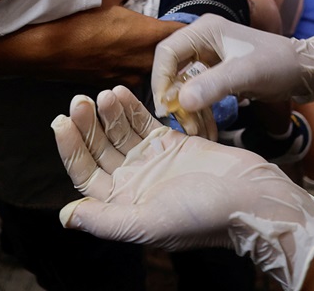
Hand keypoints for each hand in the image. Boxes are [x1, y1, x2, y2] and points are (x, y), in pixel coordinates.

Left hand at [53, 85, 313, 289]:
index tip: (61, 121)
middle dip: (87, 125)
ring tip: (102, 93)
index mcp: (124, 206)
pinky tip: (120, 91)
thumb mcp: (148, 223)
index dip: (71, 149)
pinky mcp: (173, 143)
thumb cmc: (202, 216)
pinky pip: (144, 122)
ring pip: (120, 133)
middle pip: (100, 150)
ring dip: (108, 113)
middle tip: (79, 99)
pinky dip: (130, 107)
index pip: (85, 174)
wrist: (252, 197)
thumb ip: (104, 220)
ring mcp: (153, 162)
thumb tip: (65, 217)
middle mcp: (134, 184)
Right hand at [151, 14, 313, 116]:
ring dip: (189, 110)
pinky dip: (201, 111)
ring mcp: (209, 57)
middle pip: (172, 70)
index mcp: (204, 29)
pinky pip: (199, 92)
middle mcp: (202, 40)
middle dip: (176, 100)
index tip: (166, 108)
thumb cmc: (278, 64)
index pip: (166, 52)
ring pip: (185, 85)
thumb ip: (213, 85)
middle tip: (183, 125)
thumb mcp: (246, 74)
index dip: (161, 80)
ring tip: (198, 132)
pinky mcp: (218, 73)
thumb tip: (180, 102)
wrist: (305, 71)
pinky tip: (207, 129)